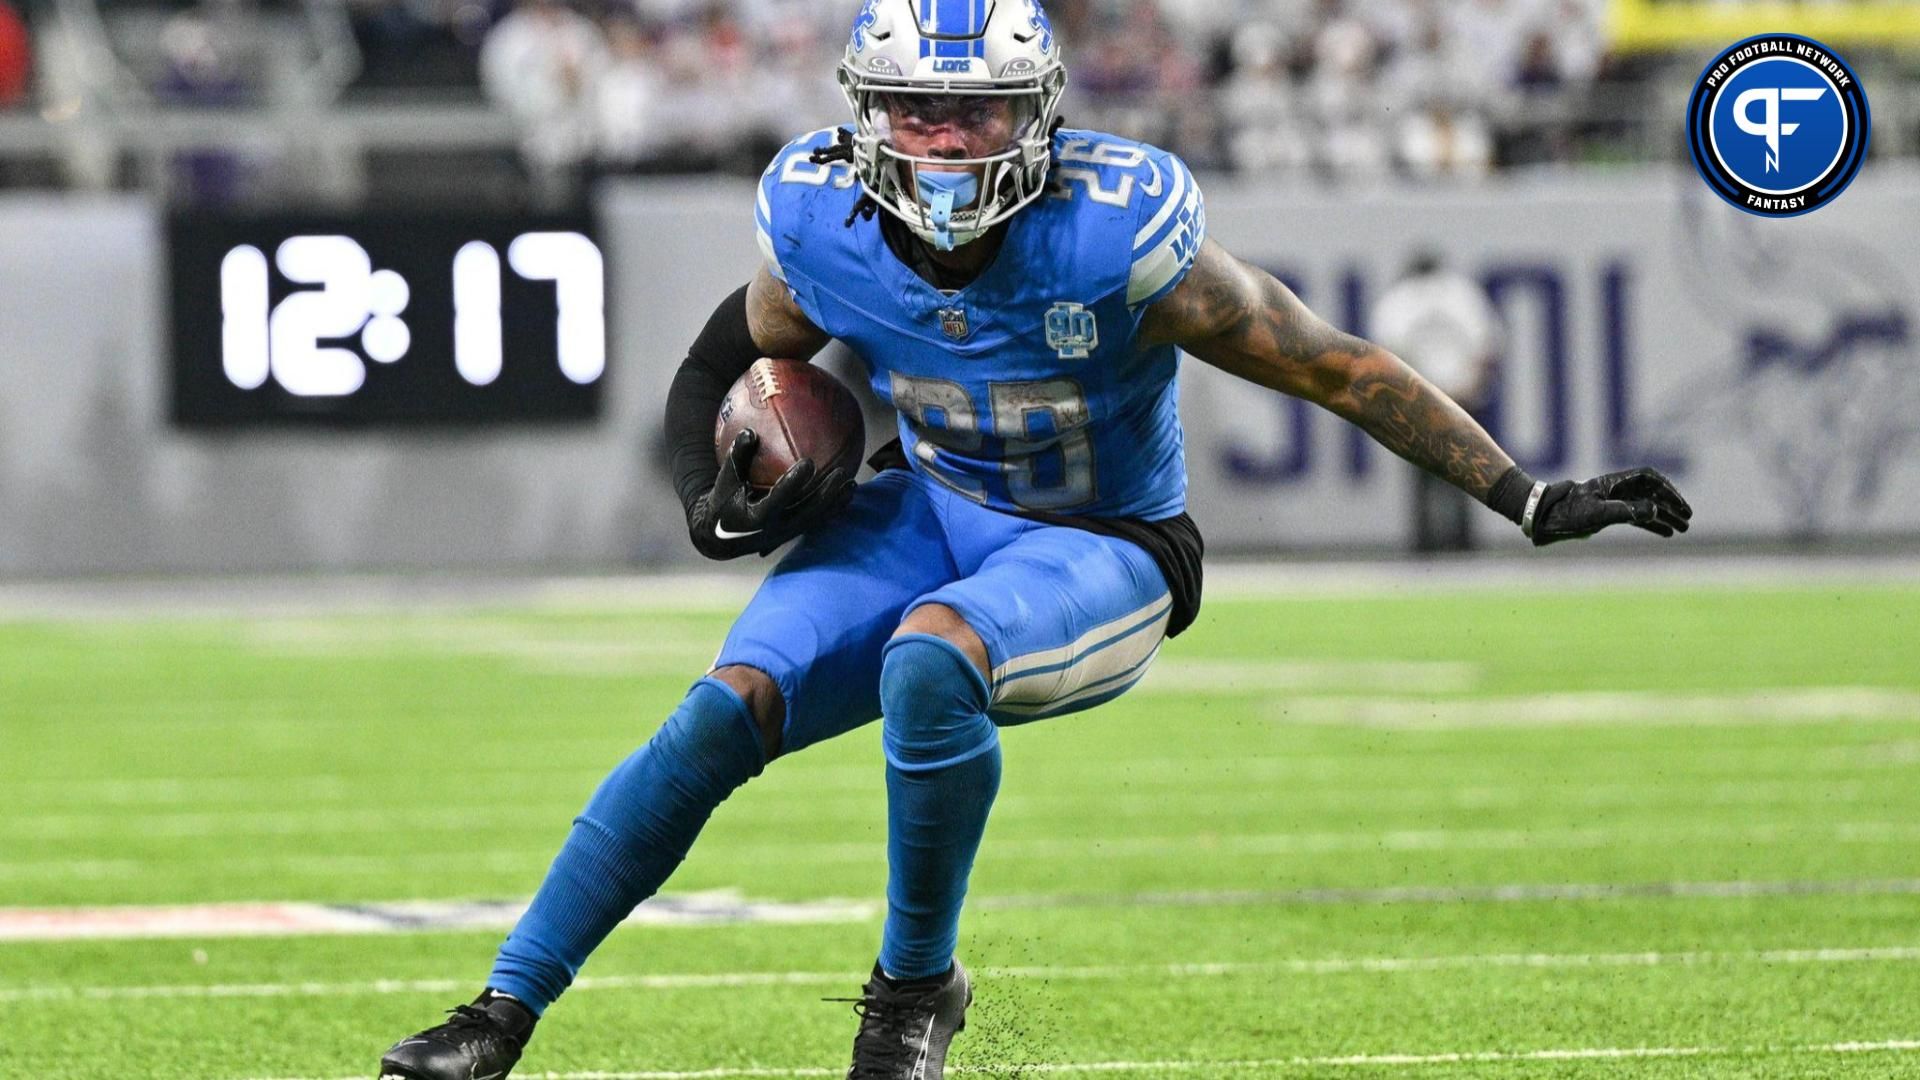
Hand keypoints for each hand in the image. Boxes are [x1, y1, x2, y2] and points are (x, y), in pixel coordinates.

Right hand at [687, 430, 854, 559]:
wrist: (724, 538)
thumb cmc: (724, 502)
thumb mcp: (725, 480)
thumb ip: (737, 457)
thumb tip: (749, 431)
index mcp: (756, 517)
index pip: (779, 499)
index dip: (794, 482)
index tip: (808, 462)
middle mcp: (775, 529)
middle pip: (807, 511)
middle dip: (825, 493)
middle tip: (841, 472)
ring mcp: (787, 533)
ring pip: (816, 518)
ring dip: (835, 502)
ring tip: (852, 483)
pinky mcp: (794, 533)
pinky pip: (818, 520)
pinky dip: (834, 508)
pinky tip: (848, 493)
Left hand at [1528, 467, 1691, 545]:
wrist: (1545, 518)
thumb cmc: (1567, 512)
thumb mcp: (1597, 513)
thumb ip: (1626, 511)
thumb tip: (1654, 510)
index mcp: (1615, 483)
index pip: (1650, 479)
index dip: (1668, 490)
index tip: (1680, 505)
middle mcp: (1618, 489)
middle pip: (1652, 493)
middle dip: (1671, 505)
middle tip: (1688, 518)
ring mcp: (1614, 501)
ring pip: (1646, 506)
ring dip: (1665, 516)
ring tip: (1683, 528)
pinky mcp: (1609, 514)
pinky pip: (1637, 517)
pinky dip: (1652, 524)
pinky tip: (1666, 533)